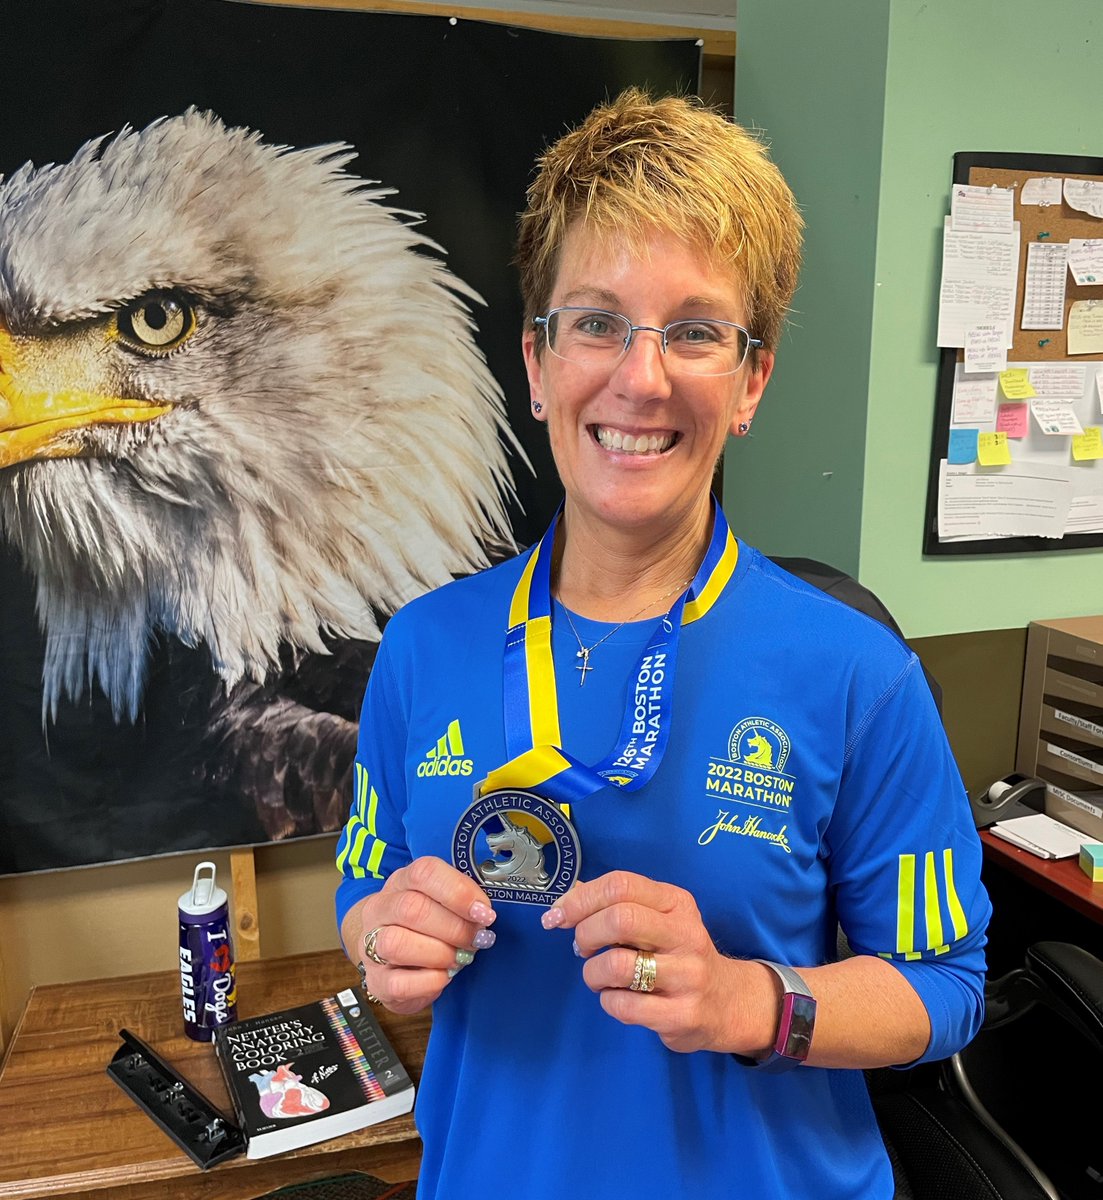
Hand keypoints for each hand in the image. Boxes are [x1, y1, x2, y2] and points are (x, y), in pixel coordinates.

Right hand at [351, 856, 496, 1014]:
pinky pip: (399, 983)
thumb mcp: (441, 902)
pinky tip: (442, 976)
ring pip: (397, 943)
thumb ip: (461, 902)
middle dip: (455, 928)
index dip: (458, 891)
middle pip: (412, 908)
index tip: (483, 911)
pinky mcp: (376, 980)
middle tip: (475, 940)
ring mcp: (371, 945)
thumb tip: (483, 914)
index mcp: (402, 882)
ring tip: (457, 958)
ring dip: (440, 954)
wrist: (389, 956)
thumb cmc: (424, 926)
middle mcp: (381, 909)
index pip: (424, 873)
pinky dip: (429, 982)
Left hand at [541, 870, 766, 1053]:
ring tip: (598, 976)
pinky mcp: (682, 1015)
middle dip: (585, 933)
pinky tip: (617, 998)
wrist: (729, 1002)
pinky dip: (607, 1001)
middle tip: (581, 947)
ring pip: (617, 964)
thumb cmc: (679, 954)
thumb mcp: (658, 919)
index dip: (581, 899)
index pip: (621, 884)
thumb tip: (566, 899)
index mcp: (676, 902)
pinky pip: (623, 1005)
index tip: (557, 916)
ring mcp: (687, 975)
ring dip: (592, 973)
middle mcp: (686, 933)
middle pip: (621, 919)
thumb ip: (616, 905)